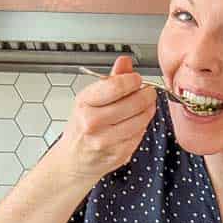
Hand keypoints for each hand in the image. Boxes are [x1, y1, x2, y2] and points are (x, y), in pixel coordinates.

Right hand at [53, 55, 157, 188]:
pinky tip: (136, 123)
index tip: (137, 79)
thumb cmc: (81, 128)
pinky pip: (140, 135)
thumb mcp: (89, 100)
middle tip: (148, 92)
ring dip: (148, 111)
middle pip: (133, 103)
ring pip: (141, 120)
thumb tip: (125, 61)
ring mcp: (106, 140)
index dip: (132, 80)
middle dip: (146, 95)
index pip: (115, 86)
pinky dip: (142, 127)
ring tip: (145, 106)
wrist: (74, 161)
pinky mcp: (119, 154)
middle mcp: (93, 123)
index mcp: (84, 104)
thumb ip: (110, 80)